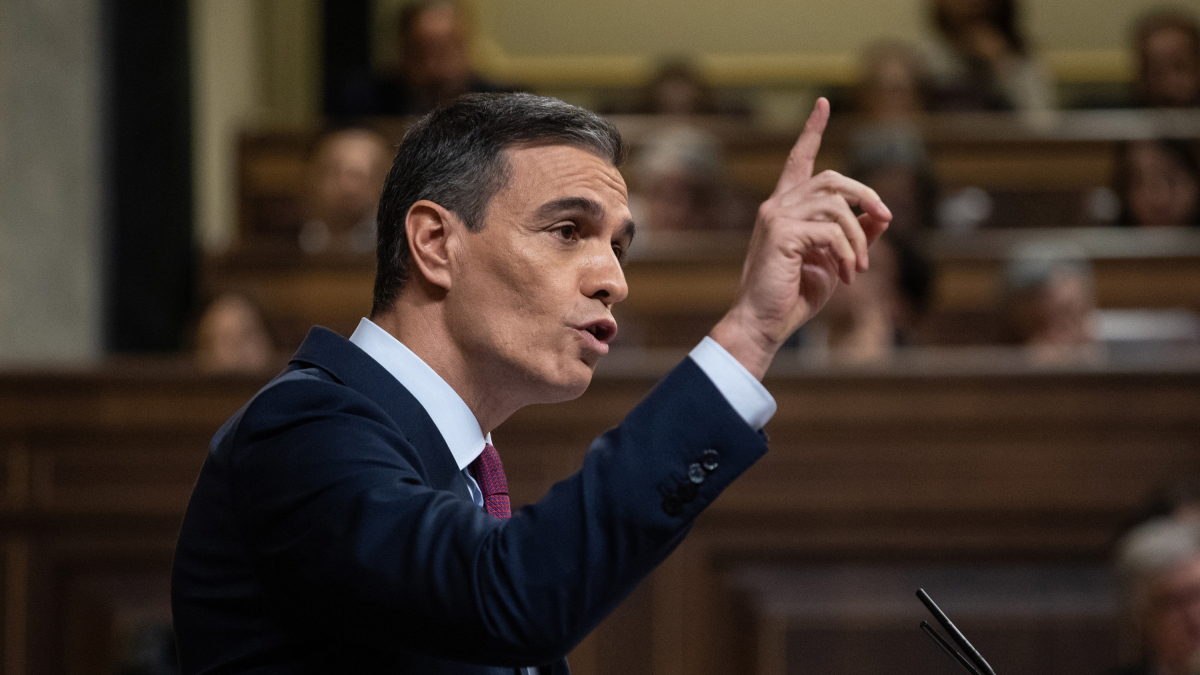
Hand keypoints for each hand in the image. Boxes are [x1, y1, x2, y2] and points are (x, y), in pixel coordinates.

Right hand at [709, 98, 890, 378]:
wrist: (764, 323)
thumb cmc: (794, 295)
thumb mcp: (835, 261)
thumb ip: (856, 235)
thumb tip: (883, 214)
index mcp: (785, 209)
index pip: (798, 159)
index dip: (812, 130)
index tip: (822, 103)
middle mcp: (777, 206)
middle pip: (831, 179)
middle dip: (864, 195)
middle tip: (885, 219)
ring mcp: (776, 217)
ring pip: (836, 206)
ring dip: (858, 239)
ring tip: (860, 269)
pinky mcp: (781, 234)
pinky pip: (831, 231)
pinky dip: (847, 253)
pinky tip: (846, 276)